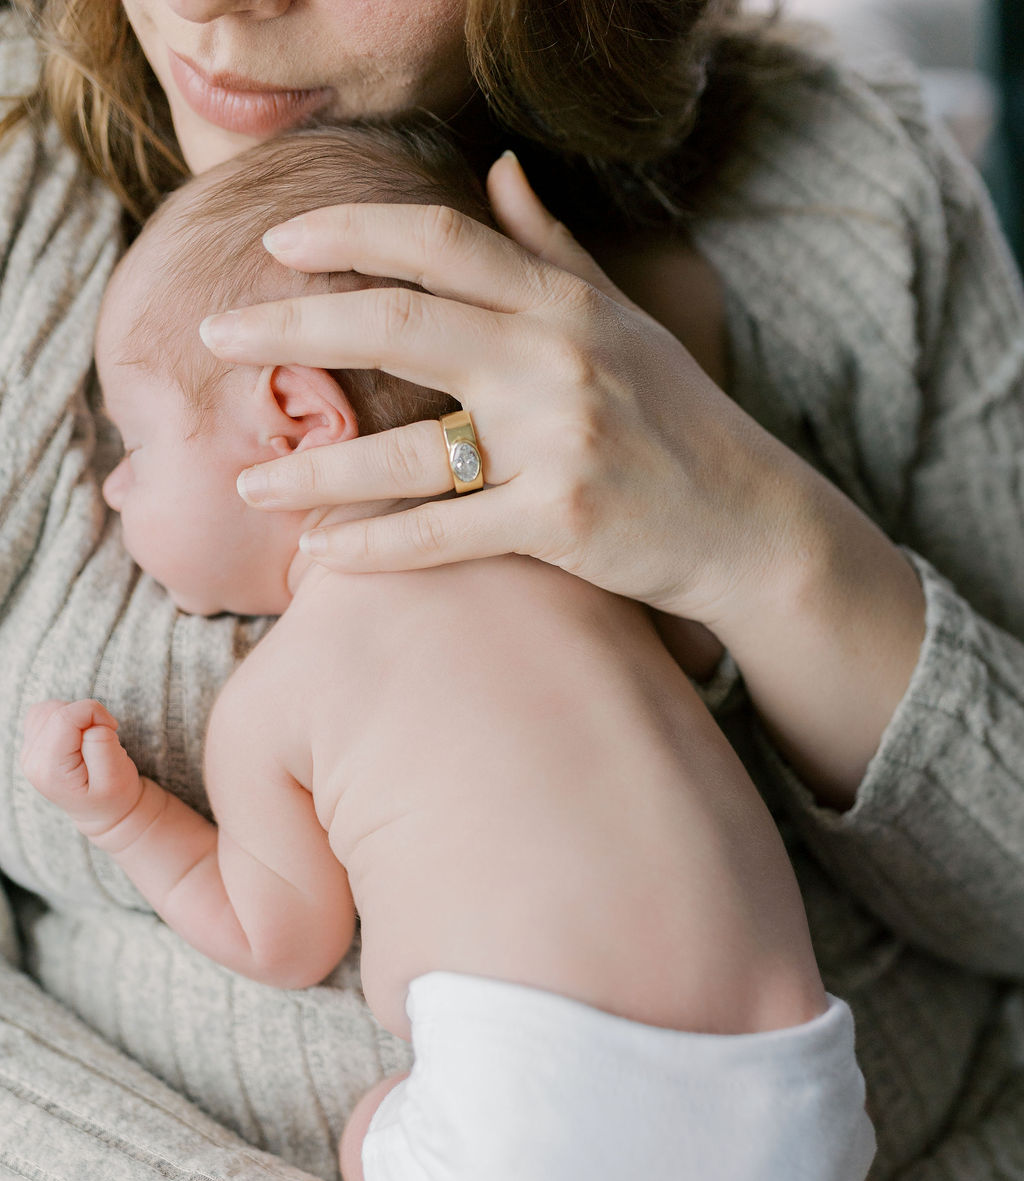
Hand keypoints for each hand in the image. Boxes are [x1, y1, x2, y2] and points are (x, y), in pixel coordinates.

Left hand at [21, 699, 141, 837]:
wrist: (101, 812)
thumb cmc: (113, 796)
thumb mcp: (115, 778)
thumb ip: (103, 745)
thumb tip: (91, 722)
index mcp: (50, 769)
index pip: (65, 717)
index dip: (95, 713)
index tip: (112, 729)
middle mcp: (32, 760)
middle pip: (56, 710)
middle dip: (86, 715)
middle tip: (104, 738)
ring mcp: (29, 752)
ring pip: (48, 708)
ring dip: (75, 716)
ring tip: (90, 739)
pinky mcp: (32, 744)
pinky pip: (44, 713)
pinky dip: (65, 717)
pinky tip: (78, 736)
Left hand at [198, 153, 800, 628]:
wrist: (753, 522)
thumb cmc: (680, 422)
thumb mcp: (624, 322)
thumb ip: (552, 250)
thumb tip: (498, 171)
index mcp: (563, 304)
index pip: (440, 243)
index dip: (352, 232)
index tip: (278, 243)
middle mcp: (556, 358)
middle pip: (400, 323)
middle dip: (294, 328)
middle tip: (216, 336)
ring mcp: (561, 440)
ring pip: (411, 448)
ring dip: (317, 468)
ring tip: (250, 485)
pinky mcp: (563, 520)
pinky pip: (446, 533)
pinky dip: (377, 547)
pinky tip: (321, 555)